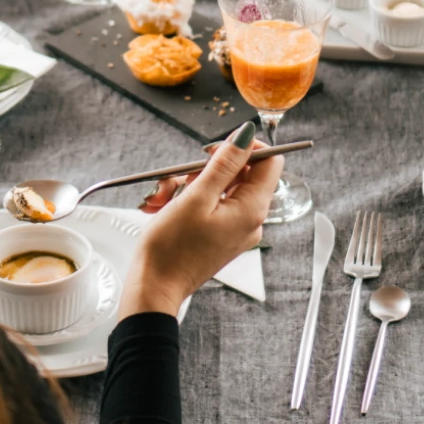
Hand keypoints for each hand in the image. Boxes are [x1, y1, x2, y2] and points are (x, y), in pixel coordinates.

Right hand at [118, 135, 281, 319]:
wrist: (154, 289)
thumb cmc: (171, 249)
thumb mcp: (197, 196)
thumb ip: (224, 163)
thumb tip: (246, 134)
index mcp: (251, 209)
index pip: (269, 161)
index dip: (245, 147)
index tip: (214, 149)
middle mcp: (249, 219)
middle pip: (239, 173)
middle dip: (203, 169)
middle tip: (178, 177)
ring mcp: (234, 228)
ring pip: (218, 187)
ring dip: (187, 184)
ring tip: (161, 197)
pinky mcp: (219, 234)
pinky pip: (209, 204)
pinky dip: (186, 199)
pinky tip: (163, 206)